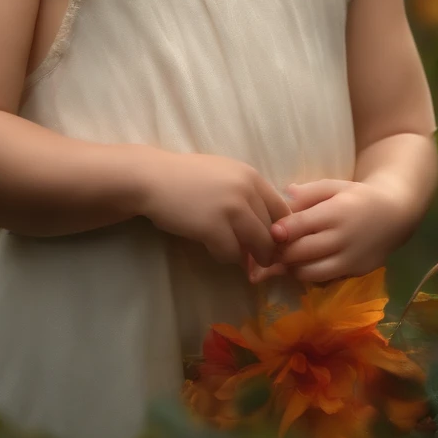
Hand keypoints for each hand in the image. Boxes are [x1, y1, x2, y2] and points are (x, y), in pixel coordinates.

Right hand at [137, 149, 291, 269]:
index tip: (271, 244)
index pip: (284, 211)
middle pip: (273, 233)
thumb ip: (249, 195)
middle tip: (257, 262)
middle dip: (266, 251)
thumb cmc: (188, 178)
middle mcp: (246, 190)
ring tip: (235, 254)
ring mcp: (230, 208)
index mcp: (252, 176)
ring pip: (258, 247)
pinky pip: (231, 254)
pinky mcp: (213, 227)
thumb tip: (272, 229)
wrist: (153, 179)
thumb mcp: (226, 176)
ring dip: (249, 257)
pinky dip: (225, 256)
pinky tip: (212, 247)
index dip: (281, 233)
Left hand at [246, 178, 410, 284]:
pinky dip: (308, 275)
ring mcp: (350, 260)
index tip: (266, 232)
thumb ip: (309, 192)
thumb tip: (284, 194)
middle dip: (280, 254)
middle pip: (302, 252)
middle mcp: (343, 239)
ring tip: (278, 262)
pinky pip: (324, 279)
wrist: (395, 215)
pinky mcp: (355, 273)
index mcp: (336, 212)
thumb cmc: (358, 197)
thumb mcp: (335, 186)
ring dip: (291, 269)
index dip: (281, 231)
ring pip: (310, 272)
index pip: (302, 225)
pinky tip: (297, 267)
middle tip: (262, 252)